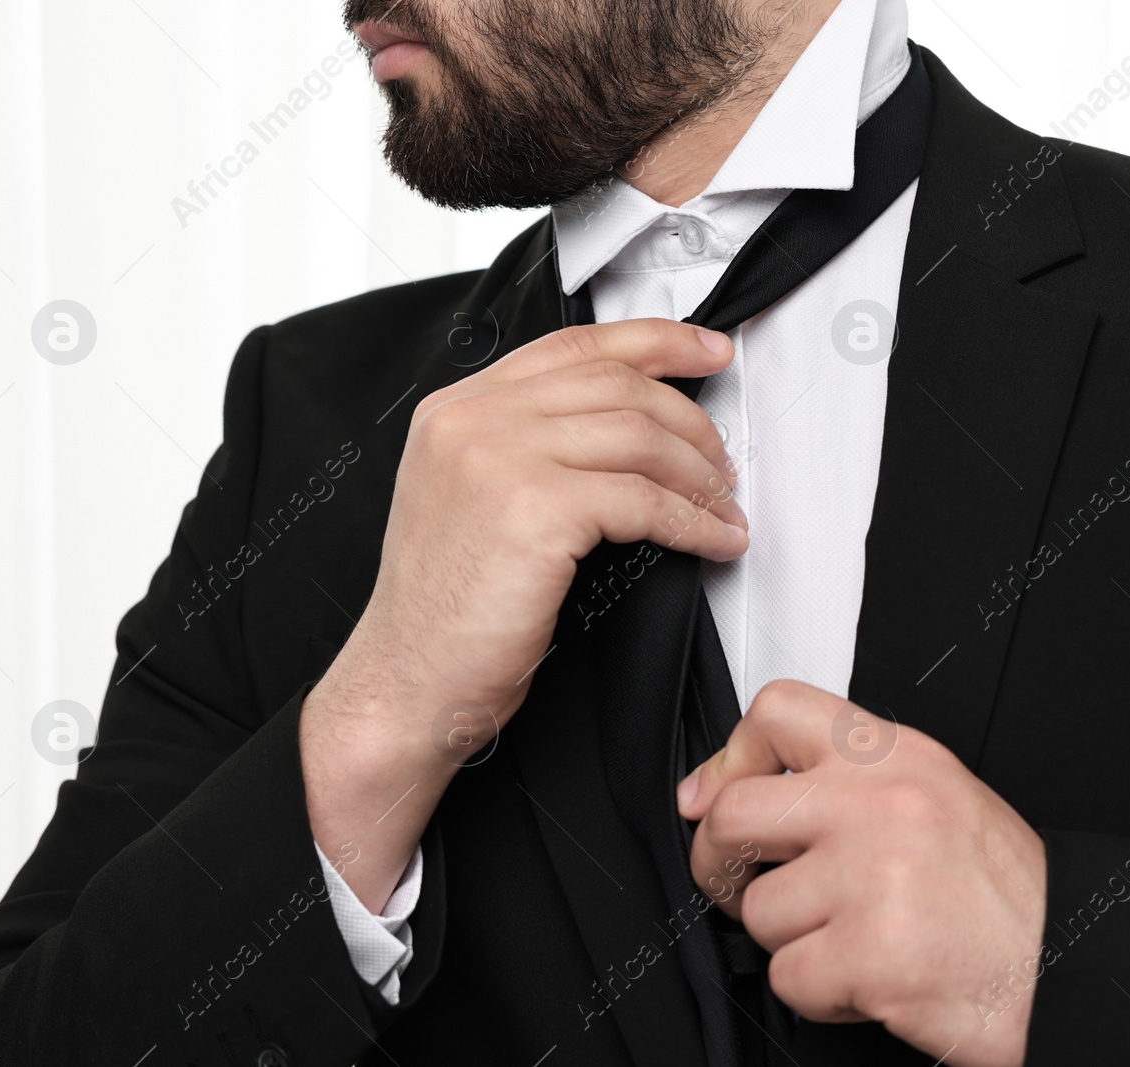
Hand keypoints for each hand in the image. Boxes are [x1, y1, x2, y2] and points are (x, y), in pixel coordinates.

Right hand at [302, 319, 748, 908]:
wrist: (406, 681)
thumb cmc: (444, 612)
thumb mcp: (471, 500)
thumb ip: (527, 447)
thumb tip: (627, 429)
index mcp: (457, 409)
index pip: (574, 345)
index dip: (656, 342)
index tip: (707, 353)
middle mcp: (473, 419)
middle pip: (617, 383)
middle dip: (691, 421)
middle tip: (723, 462)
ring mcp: (500, 457)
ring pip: (640, 436)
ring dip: (700, 476)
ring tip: (723, 509)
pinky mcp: (535, 508)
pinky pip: (645, 500)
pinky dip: (693, 522)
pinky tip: (712, 541)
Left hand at [677, 680, 1046, 1066]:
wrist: (1068, 969)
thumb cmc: (1005, 896)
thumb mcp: (936, 797)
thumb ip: (846, 783)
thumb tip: (727, 789)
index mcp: (896, 757)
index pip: (775, 710)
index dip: (729, 758)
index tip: (714, 797)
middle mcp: (880, 805)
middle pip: (734, 814)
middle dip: (721, 864)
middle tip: (744, 886)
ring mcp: (873, 877)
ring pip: (759, 911)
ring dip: (791, 941)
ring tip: (852, 938)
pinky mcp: (871, 954)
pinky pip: (789, 976)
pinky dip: (819, 992)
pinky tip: (869, 977)